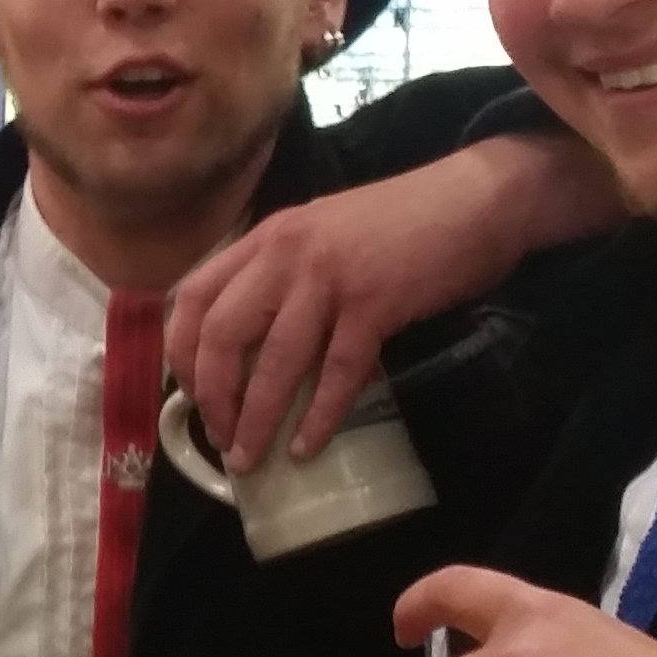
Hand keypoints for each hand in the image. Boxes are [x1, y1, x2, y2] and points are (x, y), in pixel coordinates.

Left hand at [168, 132, 622, 457]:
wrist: (476, 198)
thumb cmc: (400, 222)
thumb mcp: (321, 233)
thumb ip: (282, 274)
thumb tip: (250, 343)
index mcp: (267, 236)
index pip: (194, 295)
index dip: (180, 352)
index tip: (189, 395)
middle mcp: (287, 253)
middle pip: (222, 334)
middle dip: (213, 396)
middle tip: (220, 437)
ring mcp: (331, 277)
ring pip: (275, 360)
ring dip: (256, 418)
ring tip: (249, 458)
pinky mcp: (377, 302)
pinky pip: (337, 371)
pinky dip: (318, 415)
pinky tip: (307, 446)